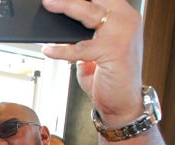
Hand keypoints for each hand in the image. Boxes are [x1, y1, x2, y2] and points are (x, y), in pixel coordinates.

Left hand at [42, 0, 143, 126]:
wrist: (123, 104)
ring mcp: (122, 33)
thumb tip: (60, 32)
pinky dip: (61, 49)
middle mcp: (126, 19)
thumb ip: (82, 39)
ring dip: (66, 6)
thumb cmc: (111, 79)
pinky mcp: (112, 51)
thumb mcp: (95, 53)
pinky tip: (48, 49)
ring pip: (88, 13)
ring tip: (49, 4)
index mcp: (123, 16)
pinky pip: (79, 47)